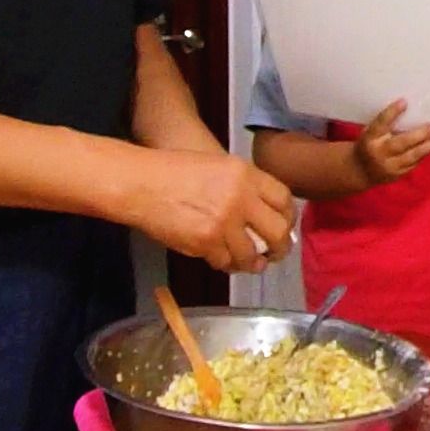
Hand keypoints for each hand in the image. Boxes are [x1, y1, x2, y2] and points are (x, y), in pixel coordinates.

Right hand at [125, 149, 294, 273]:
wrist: (141, 183)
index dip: (288, 218)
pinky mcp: (205, 241)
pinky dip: (226, 264)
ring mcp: (223, 221)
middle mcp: (240, 197)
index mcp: (245, 173)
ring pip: (252, 254)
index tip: (285, 227)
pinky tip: (223, 260)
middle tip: (275, 253)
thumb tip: (266, 213)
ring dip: (252, 263)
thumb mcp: (219, 166)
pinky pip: (225, 262)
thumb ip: (244, 186)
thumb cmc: (174, 171)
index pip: (284, 199)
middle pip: (278, 231)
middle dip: (280, 248)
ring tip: (250, 263)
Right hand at [350, 99, 429, 189]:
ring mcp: (389, 166)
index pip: (381, 123)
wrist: (360, 171)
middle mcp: (379, 152)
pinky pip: (416, 162)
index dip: (392, 112)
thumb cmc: (370, 143)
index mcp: (369, 137)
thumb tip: (411, 106)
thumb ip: (386, 123)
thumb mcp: (371, 131)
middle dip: (423, 133)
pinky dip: (427, 151)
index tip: (405, 101)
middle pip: (402, 142)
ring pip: (414, 155)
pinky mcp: (398, 175)